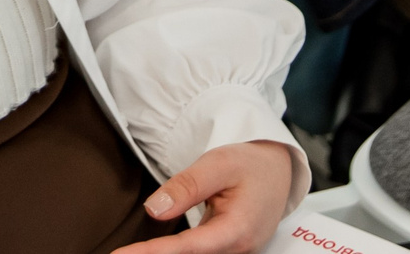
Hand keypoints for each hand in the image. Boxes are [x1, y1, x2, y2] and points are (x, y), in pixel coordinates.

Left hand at [127, 140, 297, 251]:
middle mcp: (239, 249)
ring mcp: (236, 252)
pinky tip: (155, 250)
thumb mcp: (218, 164)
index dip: (153, 253)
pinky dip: (178, 252)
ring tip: (131, 253)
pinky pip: (200, 253)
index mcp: (237, 229)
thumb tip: (154, 210)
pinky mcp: (229, 250)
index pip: (187, 247)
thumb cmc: (249, 164)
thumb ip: (186, 188)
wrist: (278, 170)